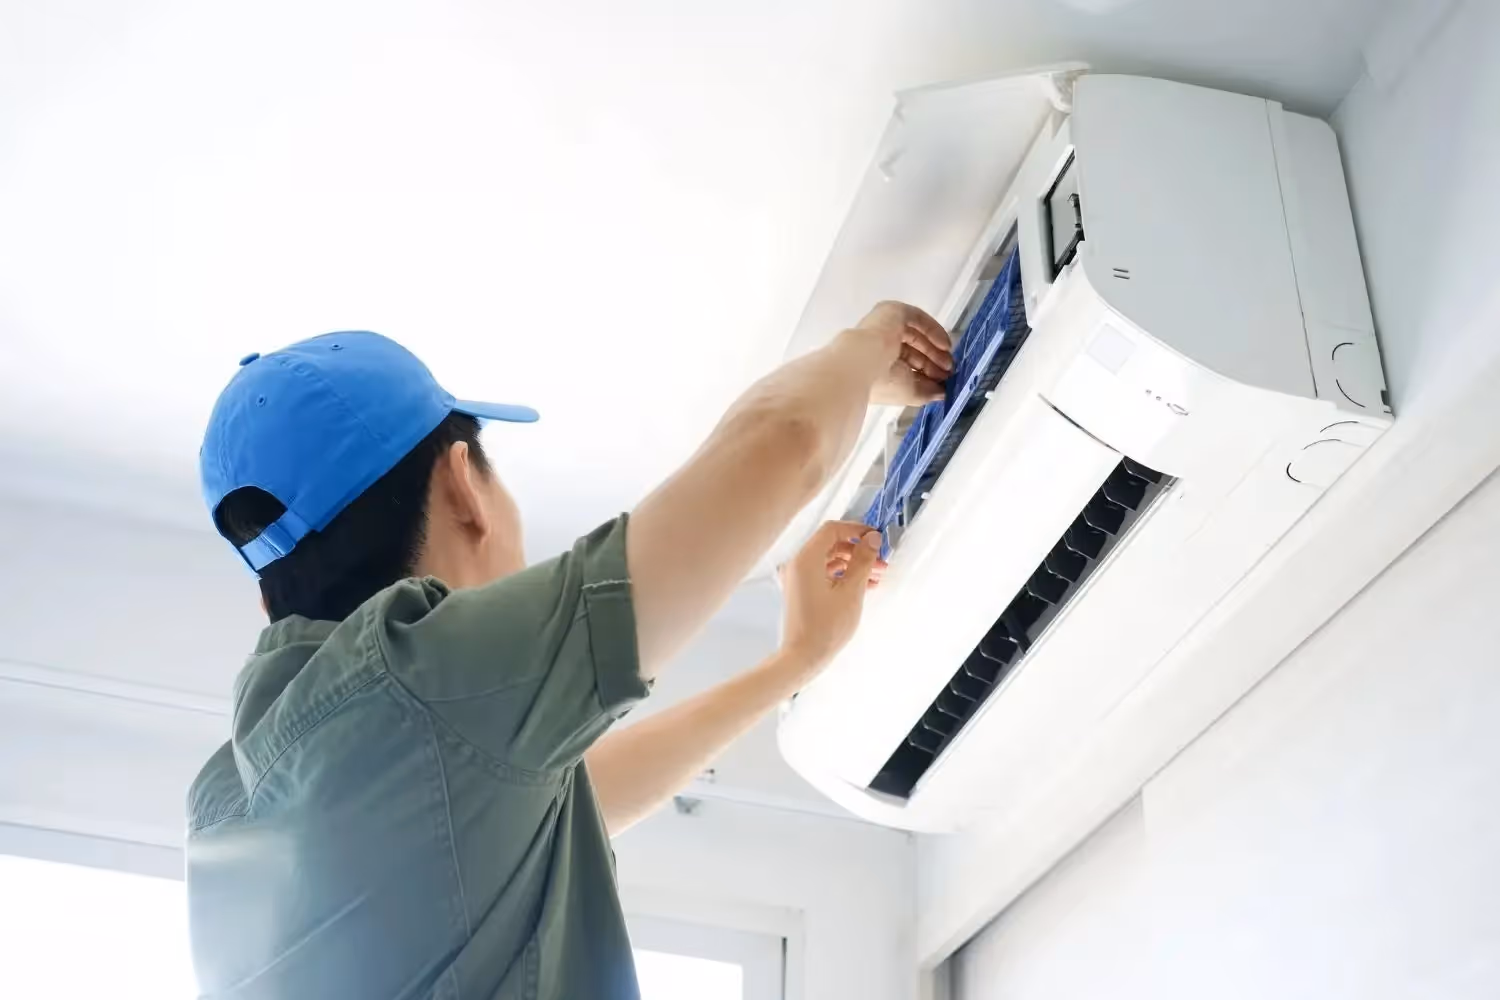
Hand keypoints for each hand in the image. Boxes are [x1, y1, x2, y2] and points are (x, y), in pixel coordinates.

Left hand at [778, 520, 886, 668]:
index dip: (856, 530)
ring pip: (830, 560)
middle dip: (858, 550)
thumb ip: (863, 560)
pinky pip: (824, 573)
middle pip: (831, 544)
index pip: (832, 530)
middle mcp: (797, 564)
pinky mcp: (802, 590)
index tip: (876, 539)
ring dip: (853, 563)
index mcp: (805, 559)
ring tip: (876, 575)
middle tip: (880, 560)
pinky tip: (864, 585)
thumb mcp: (851, 591)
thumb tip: (873, 539)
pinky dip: (843, 575)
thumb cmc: (825, 628)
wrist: (804, 657)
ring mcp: (798, 578)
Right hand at [843, 301, 953, 406]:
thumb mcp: (912, 394)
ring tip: (949, 361)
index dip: (927, 372)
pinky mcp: (894, 311)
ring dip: (935, 348)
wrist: (865, 363)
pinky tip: (945, 345)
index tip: (943, 380)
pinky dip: (933, 331)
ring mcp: (886, 326)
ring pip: (916, 334)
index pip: (906, 365)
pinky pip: (918, 319)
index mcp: (877, 365)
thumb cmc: (884, 383)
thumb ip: (930, 391)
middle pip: (913, 349)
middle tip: (949, 371)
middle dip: (933, 361)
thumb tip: (944, 392)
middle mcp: (879, 345)